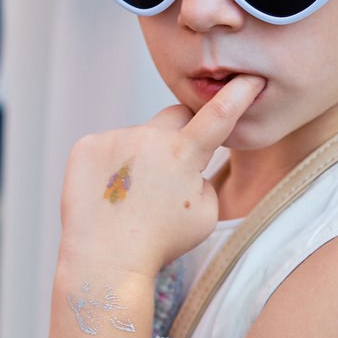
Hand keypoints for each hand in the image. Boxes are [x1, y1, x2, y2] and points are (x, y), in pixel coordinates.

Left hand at [59, 74, 265, 275]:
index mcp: (183, 156)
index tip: (251, 76)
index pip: (218, 116)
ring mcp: (114, 139)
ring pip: (139, 137)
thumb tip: (188, 160)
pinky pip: (109, 147)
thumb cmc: (161, 243)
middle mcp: (148, 139)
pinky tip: (109, 194)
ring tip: (132, 198)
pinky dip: (112, 166)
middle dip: (182, 133)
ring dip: (142, 158)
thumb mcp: (204, 215)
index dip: (238, 94)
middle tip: (173, 171)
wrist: (105, 261)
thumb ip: (203, 177)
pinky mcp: (86, 147)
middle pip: (175, 117)